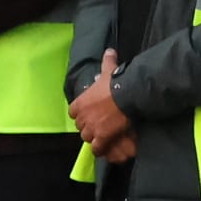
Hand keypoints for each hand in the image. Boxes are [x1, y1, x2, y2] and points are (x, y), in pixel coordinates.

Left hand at [69, 47, 137, 162]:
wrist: (127, 95)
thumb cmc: (116, 83)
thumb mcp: (108, 70)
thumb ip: (107, 61)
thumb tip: (109, 51)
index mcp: (80, 102)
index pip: (73, 113)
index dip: (81, 114)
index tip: (89, 113)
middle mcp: (82, 116)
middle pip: (80, 127)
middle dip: (88, 126)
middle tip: (98, 125)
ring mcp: (91, 128)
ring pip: (87, 137)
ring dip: (94, 138)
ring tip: (102, 136)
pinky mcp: (102, 137)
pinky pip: (96, 148)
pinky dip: (100, 149)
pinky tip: (104, 149)